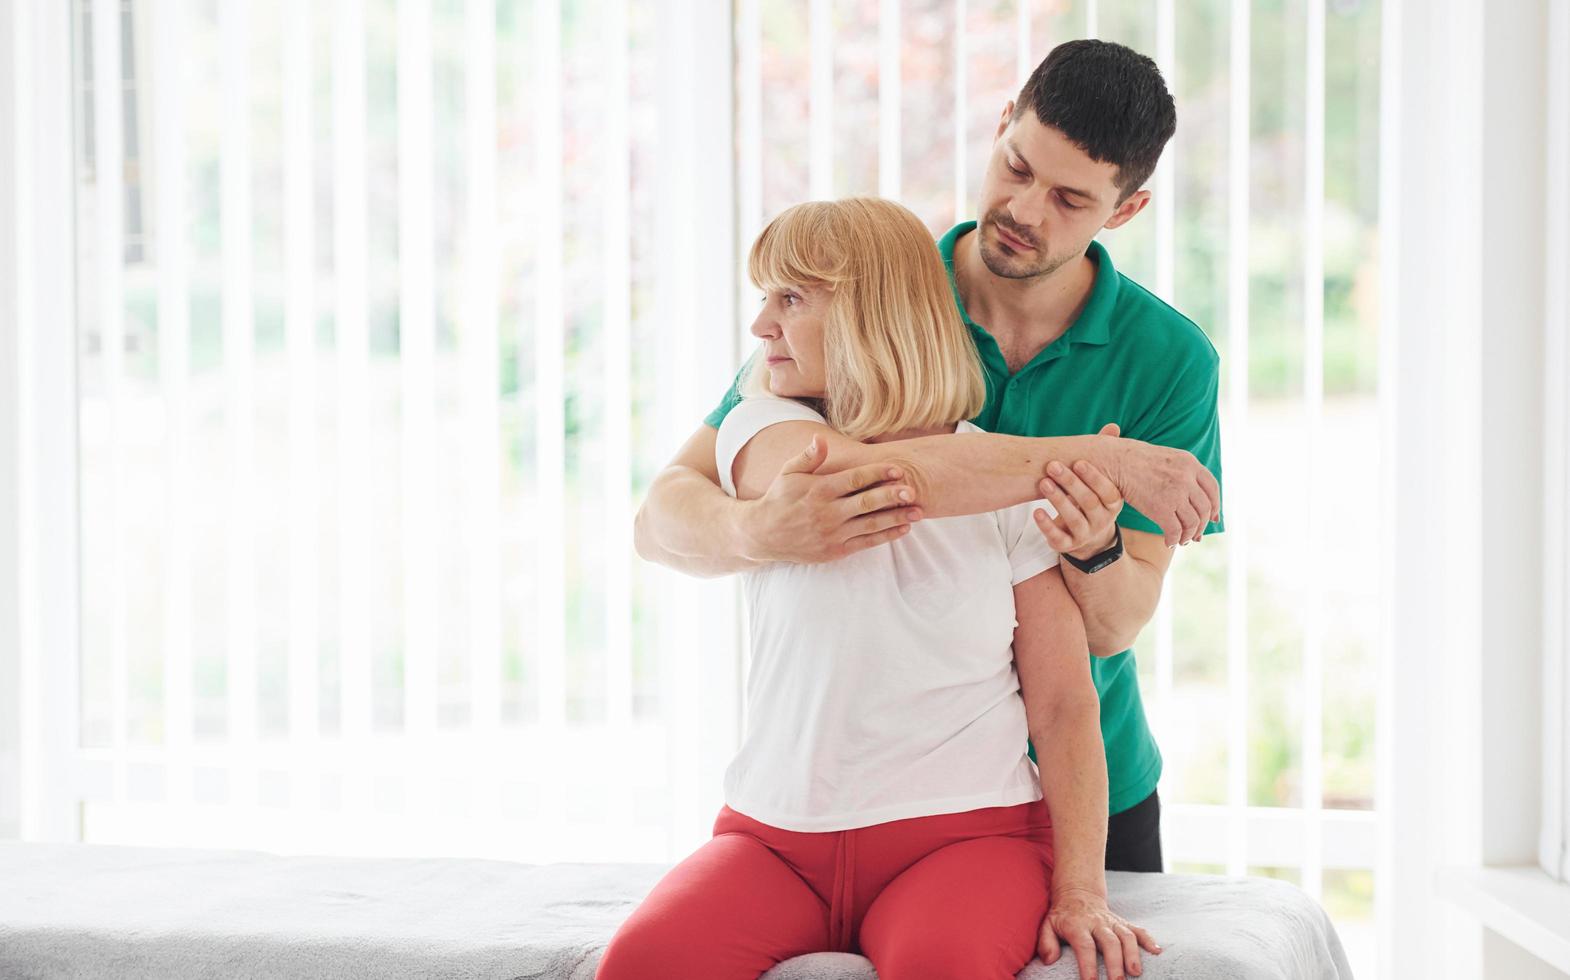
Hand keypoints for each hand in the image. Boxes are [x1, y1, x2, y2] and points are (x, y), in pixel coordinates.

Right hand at [738, 436, 923, 562]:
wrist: (762, 535)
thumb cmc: (778, 499)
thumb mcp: (788, 473)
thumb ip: (808, 457)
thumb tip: (820, 439)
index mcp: (818, 490)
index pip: (854, 479)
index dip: (878, 473)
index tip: (898, 469)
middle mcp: (827, 512)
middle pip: (866, 502)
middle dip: (892, 496)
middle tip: (913, 490)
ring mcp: (832, 533)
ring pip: (871, 524)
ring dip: (896, 517)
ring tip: (918, 511)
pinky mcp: (835, 550)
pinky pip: (866, 542)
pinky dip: (886, 535)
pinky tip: (903, 528)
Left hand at [1035, 423, 1124, 558]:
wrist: (1086, 534)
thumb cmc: (1090, 496)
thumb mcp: (1099, 479)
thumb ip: (1103, 456)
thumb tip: (1113, 426)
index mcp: (1113, 503)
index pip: (1108, 491)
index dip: (1094, 477)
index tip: (1078, 462)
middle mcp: (1103, 520)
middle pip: (1089, 503)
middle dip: (1070, 483)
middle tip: (1052, 466)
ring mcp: (1086, 534)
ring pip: (1074, 520)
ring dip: (1058, 500)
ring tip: (1043, 483)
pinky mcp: (1068, 545)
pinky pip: (1058, 539)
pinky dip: (1046, 525)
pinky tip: (1036, 512)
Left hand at [1039, 887, 1161, 979]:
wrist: (1077, 893)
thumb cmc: (1062, 916)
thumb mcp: (1047, 925)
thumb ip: (1046, 942)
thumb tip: (1049, 960)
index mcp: (1077, 925)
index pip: (1084, 945)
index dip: (1088, 965)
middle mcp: (1097, 923)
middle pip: (1109, 942)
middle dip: (1115, 963)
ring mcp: (1112, 922)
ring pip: (1126, 936)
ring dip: (1133, 954)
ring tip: (1136, 973)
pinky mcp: (1123, 922)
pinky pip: (1138, 929)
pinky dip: (1148, 939)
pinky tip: (1157, 951)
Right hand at [1098, 428, 1219, 547]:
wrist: (1112, 461)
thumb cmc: (1132, 459)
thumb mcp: (1165, 457)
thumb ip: (1182, 472)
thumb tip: (1193, 493)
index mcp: (1189, 463)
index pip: (1212, 489)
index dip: (1215, 506)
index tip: (1213, 518)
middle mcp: (1186, 477)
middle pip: (1205, 508)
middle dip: (1202, 526)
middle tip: (1195, 536)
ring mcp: (1175, 493)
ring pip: (1193, 522)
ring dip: (1188, 535)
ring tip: (1182, 541)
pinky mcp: (1161, 508)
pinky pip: (1175, 530)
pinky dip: (1174, 540)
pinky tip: (1169, 542)